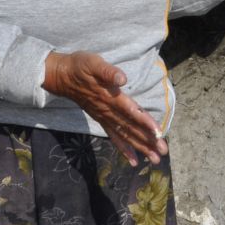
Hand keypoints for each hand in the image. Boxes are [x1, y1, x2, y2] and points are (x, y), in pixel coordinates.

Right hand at [43, 51, 166, 166]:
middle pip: (131, 128)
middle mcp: (109, 111)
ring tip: (155, 159)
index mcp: (111, 97)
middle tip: (163, 152)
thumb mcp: (94, 63)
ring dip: (140, 147)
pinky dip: (124, 149)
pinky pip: (114, 137)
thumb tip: (122, 79)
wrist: (62, 76)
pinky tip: (134, 160)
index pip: (131, 112)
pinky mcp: (101, 120)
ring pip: (125, 136)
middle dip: (147, 140)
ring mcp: (104, 117)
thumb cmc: (80, 66)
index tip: (158, 133)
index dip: (145, 122)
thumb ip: (108, 72)